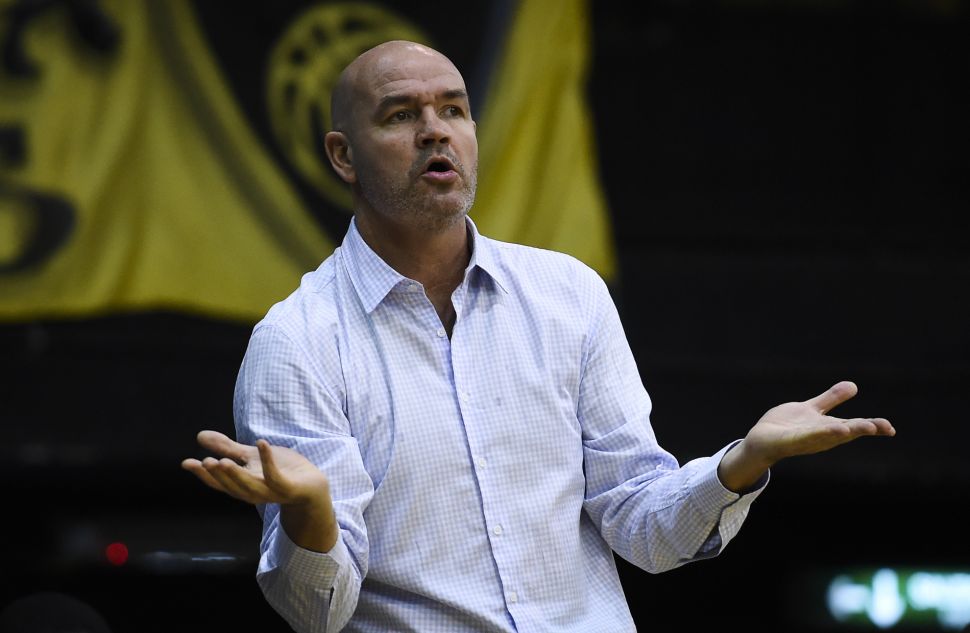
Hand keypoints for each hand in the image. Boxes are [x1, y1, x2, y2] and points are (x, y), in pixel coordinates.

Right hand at [181, 430, 328, 505]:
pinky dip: (268, 462)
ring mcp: (270, 492)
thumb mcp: (250, 456)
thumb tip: (199, 436)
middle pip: (231, 486)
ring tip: (223, 459)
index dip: (202, 474)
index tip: (186, 463)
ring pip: (249, 486)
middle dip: (217, 475)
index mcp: (242, 485)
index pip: (218, 482)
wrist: (312, 483)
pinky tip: (261, 443)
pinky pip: (276, 477)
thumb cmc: (281, 469)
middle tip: (204, 462)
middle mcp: (253, 492)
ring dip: (236, 474)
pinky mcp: (287, 488)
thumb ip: (226, 448)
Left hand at [718, 381, 894, 491]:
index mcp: (829, 428)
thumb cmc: (788, 426)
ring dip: (845, 432)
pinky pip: (806, 436)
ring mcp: (807, 439)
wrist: (761, 439)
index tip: (890, 428)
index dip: (873, 426)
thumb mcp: (813, 409)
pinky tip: (834, 429)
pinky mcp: (791, 440)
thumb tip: (854, 385)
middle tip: (885, 427)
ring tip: (863, 427)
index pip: (854, 426)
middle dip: (864, 428)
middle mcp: (821, 436)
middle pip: (846, 431)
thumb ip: (831, 399)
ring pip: (829, 435)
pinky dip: (820, 433)